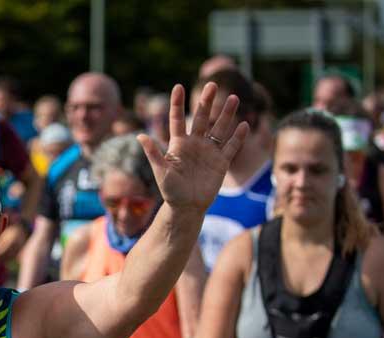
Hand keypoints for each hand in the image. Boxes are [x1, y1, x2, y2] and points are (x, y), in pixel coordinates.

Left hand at [138, 83, 249, 214]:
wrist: (186, 207)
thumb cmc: (170, 191)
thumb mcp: (161, 172)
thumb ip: (153, 153)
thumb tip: (140, 136)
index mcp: (178, 144)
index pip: (177, 119)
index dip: (177, 103)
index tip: (178, 86)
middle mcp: (195, 144)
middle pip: (201, 118)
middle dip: (206, 102)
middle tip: (212, 84)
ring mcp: (209, 152)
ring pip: (219, 128)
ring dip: (226, 114)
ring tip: (233, 98)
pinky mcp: (221, 162)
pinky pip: (231, 147)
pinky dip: (238, 137)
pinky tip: (243, 125)